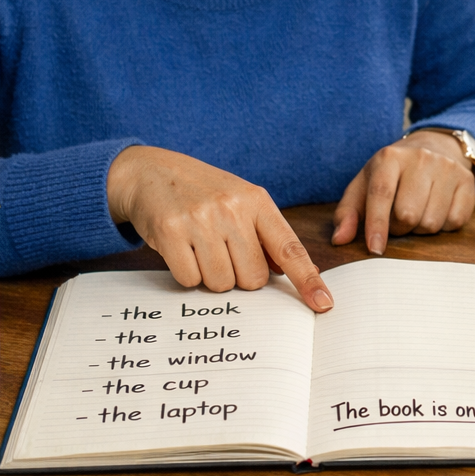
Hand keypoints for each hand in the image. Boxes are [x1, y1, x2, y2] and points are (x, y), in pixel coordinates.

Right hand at [107, 146, 333, 310]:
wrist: (151, 172)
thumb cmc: (203, 192)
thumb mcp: (242, 202)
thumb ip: (266, 235)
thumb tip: (287, 272)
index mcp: (257, 201)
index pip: (289, 248)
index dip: (307, 279)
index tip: (323, 303)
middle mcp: (232, 209)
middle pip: (253, 278)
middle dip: (240, 277)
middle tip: (223, 253)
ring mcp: (200, 220)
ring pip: (221, 283)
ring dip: (211, 277)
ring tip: (201, 248)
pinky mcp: (170, 232)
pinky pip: (189, 280)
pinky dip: (187, 274)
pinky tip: (182, 250)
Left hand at [331, 130, 474, 253]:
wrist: (434, 148)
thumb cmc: (392, 175)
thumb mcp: (365, 185)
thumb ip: (348, 213)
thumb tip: (340, 239)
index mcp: (389, 157)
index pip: (381, 195)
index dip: (377, 225)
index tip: (375, 249)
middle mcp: (420, 158)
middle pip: (408, 215)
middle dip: (399, 228)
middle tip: (398, 220)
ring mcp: (447, 168)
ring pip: (431, 222)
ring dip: (421, 229)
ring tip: (418, 213)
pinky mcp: (467, 181)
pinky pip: (454, 221)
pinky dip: (443, 226)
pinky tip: (437, 210)